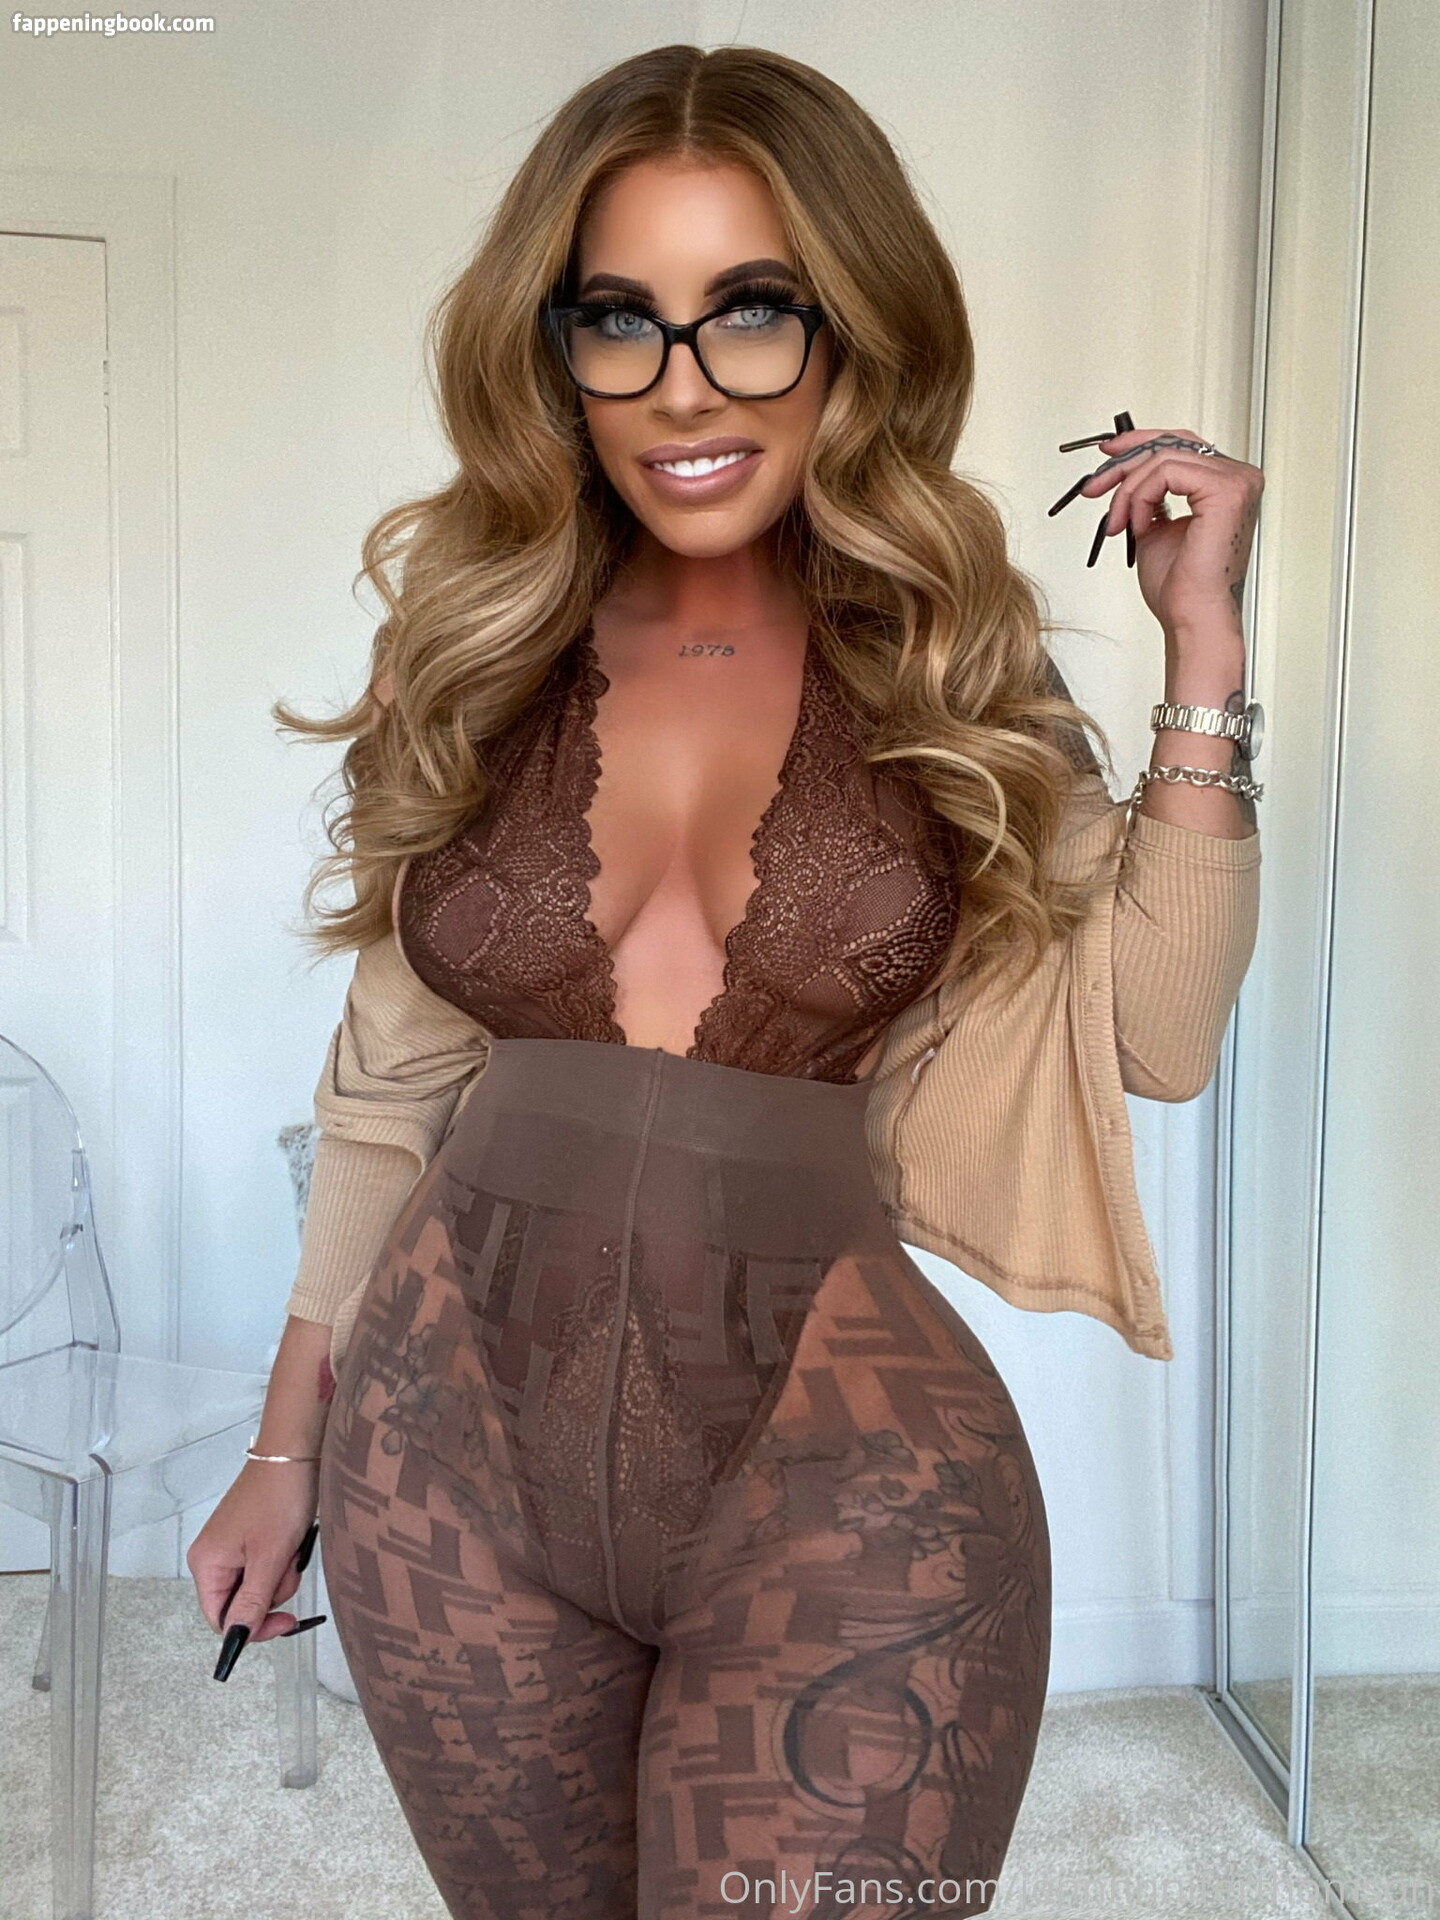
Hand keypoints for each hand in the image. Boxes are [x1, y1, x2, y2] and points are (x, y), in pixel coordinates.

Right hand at [186, 1459, 318, 1645]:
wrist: (293, 1454)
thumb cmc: (278, 1498)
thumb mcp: (269, 1558)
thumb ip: (253, 1602)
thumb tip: (237, 1637)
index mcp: (207, 1565)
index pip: (220, 1619)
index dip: (252, 1628)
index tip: (285, 1622)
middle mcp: (212, 1558)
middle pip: (241, 1603)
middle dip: (272, 1591)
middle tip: (288, 1566)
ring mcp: (231, 1547)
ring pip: (258, 1585)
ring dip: (281, 1573)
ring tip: (291, 1546)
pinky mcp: (248, 1538)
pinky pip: (265, 1565)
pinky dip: (282, 1559)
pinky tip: (291, 1539)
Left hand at [1075, 426, 1263, 639]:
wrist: (1190, 614)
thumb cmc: (1180, 585)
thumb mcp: (1155, 525)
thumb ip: (1150, 495)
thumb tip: (1128, 472)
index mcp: (1227, 484)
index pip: (1182, 444)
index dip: (1141, 442)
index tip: (1109, 454)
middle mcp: (1238, 478)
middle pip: (1171, 444)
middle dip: (1124, 463)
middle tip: (1095, 486)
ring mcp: (1236, 481)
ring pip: (1163, 458)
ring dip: (1128, 491)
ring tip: (1118, 522)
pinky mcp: (1225, 490)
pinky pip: (1166, 472)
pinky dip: (1141, 498)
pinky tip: (1139, 526)